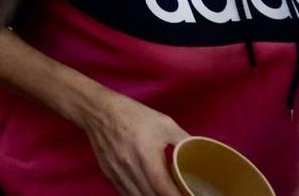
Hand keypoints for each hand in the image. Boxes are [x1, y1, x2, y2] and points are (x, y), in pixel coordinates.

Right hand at [75, 89, 190, 195]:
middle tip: (179, 195)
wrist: (97, 110)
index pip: (164, 190)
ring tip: (164, 195)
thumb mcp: (164, 123)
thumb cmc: (133, 115)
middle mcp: (130, 170)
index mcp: (146, 157)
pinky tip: (147, 194)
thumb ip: (184, 140)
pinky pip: (126, 195)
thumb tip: (201, 151)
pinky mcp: (109, 176)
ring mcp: (118, 175)